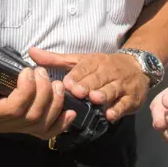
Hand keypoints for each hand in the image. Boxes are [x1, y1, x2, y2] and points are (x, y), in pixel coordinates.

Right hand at [0, 67, 76, 139]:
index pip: (13, 109)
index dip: (25, 91)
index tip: (27, 70)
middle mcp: (4, 125)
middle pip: (33, 116)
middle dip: (43, 92)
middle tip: (43, 72)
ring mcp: (16, 128)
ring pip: (43, 123)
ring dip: (55, 102)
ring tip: (57, 83)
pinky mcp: (26, 127)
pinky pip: (47, 132)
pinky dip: (62, 124)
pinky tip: (71, 113)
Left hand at [28, 47, 149, 121]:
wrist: (136, 67)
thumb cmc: (101, 66)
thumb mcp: (80, 60)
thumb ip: (55, 59)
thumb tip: (31, 52)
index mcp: (94, 62)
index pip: (85, 67)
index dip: (77, 75)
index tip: (67, 83)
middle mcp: (108, 72)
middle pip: (97, 79)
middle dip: (88, 85)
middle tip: (78, 92)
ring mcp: (121, 85)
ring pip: (111, 90)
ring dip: (104, 95)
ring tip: (95, 99)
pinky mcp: (131, 99)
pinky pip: (124, 105)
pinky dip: (118, 110)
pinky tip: (110, 115)